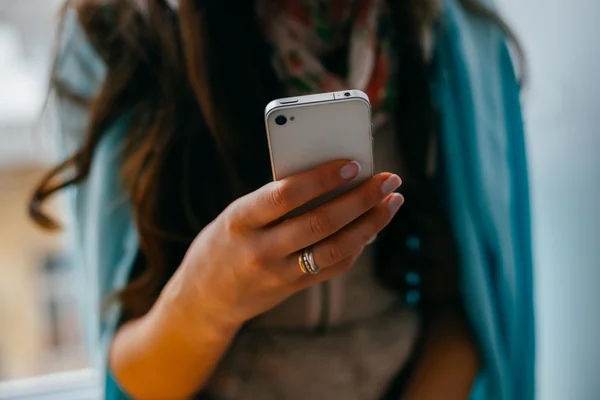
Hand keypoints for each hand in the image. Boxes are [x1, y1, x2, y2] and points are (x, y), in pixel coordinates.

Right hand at [163, 160, 403, 331]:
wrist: (204, 297)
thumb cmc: (226, 240)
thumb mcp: (239, 214)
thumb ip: (277, 200)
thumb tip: (333, 180)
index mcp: (240, 220)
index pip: (285, 196)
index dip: (322, 179)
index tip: (354, 163)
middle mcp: (259, 249)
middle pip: (321, 223)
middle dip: (361, 199)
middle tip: (390, 180)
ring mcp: (277, 274)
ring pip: (335, 249)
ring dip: (370, 224)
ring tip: (392, 203)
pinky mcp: (291, 289)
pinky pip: (333, 268)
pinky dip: (357, 246)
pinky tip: (371, 228)